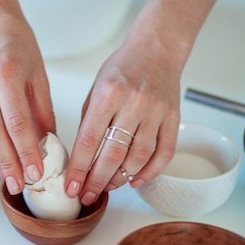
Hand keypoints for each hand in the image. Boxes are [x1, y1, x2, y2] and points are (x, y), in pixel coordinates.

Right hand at [0, 0, 55, 194]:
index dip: (26, 153)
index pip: (18, 124)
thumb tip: (47, 145)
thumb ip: (42, 111)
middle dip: (7, 164)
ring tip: (3, 172)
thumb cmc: (17, 43)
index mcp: (6, 73)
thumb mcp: (39, 74)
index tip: (35, 173)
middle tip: (19, 183)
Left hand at [65, 0, 220, 204]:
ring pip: (138, 158)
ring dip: (120, 179)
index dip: (79, 169)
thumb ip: (89, 123)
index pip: (89, 140)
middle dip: (96, 181)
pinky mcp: (173, 118)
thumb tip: (81, 160)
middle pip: (113, 154)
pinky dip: (150, 172)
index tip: (71, 187)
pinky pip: (164, 154)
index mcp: (108, 94)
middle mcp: (134, 103)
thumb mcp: (95, 89)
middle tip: (86, 195)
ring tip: (107, 188)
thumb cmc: (122, 69)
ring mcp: (156, 112)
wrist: (157, 49)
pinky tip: (135, 180)